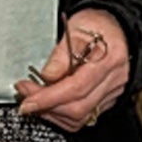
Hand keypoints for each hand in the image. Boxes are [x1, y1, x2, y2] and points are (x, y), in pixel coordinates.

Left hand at [16, 10, 128, 132]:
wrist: (116, 27)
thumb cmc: (97, 24)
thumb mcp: (75, 28)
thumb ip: (61, 54)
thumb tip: (47, 76)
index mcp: (109, 59)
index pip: (77, 87)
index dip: (49, 98)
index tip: (28, 98)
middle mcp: (114, 80)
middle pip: (79, 108)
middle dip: (46, 106)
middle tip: (26, 94)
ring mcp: (112, 92)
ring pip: (81, 117)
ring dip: (53, 113)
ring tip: (36, 98)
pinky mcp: (107, 100)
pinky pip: (84, 116)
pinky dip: (63, 115)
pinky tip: (50, 104)